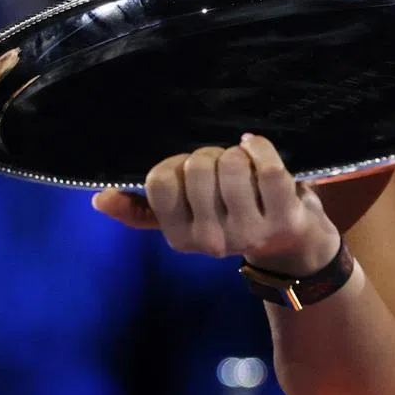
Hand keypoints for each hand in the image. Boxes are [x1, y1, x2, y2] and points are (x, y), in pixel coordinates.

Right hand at [91, 134, 339, 274]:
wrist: (294, 246)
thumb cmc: (236, 219)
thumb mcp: (189, 220)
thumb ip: (143, 210)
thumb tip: (100, 199)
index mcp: (181, 238)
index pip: (159, 181)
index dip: (176, 164)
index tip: (191, 171)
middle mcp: (212, 241)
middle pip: (196, 166)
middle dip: (210, 155)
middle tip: (224, 169)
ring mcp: (250, 232)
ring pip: (230, 163)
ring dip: (238, 153)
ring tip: (245, 166)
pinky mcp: (285, 219)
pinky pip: (267, 167)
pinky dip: (262, 147)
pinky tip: (258, 149)